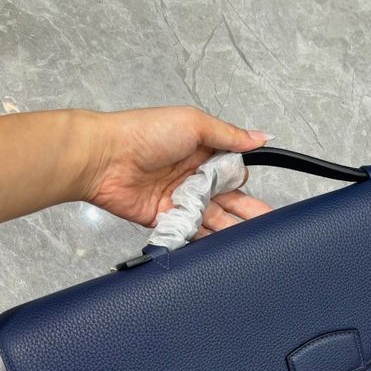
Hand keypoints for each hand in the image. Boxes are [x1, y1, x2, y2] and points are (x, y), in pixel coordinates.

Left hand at [82, 106, 272, 232]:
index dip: (242, 180)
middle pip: (228, 198)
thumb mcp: (194, 123)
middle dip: (247, 210)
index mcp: (202, 151)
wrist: (104, 158)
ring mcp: (180, 198)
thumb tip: (260, 137)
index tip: (250, 187)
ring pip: (213, 218)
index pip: (233, 171)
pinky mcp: (165, 218)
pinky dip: (206, 240)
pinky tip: (222, 246)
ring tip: (251, 241)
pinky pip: (191, 232)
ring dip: (231, 228)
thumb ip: (229, 134)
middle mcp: (193, 175)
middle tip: (266, 223)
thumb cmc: (143, 132)